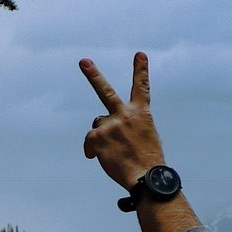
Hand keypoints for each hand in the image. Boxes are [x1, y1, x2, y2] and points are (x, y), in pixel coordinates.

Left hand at [80, 52, 167, 190]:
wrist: (147, 177)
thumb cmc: (148, 161)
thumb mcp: (145, 136)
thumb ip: (128, 125)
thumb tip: (104, 127)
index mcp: (142, 113)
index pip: (142, 88)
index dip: (141, 70)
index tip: (140, 55)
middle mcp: (126, 114)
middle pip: (106, 91)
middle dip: (93, 75)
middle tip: (83, 61)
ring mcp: (111, 124)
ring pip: (98, 124)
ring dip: (102, 135)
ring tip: (115, 150)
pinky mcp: (98, 136)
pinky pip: (89, 141)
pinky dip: (93, 150)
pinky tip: (102, 157)